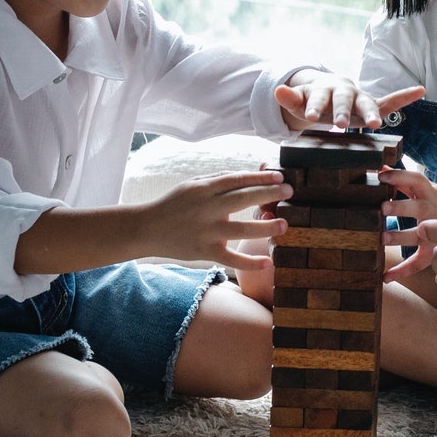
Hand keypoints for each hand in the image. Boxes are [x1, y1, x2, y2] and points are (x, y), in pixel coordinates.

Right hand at [138, 170, 290, 272]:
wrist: (145, 229)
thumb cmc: (174, 203)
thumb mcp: (193, 184)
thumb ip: (221, 178)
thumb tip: (252, 173)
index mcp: (203, 189)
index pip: (236, 180)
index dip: (260, 178)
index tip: (280, 177)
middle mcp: (206, 209)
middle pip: (242, 199)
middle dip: (268, 194)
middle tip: (290, 191)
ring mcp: (206, 232)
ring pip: (241, 229)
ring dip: (265, 227)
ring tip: (284, 224)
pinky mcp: (205, 252)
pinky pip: (231, 259)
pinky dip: (249, 263)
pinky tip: (268, 261)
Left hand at [276, 70, 423, 129]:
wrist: (329, 93)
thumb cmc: (313, 101)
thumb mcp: (299, 102)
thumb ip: (290, 98)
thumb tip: (278, 90)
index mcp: (325, 91)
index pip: (319, 99)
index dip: (316, 108)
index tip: (313, 118)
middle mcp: (345, 92)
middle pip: (344, 101)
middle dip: (343, 112)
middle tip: (341, 125)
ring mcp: (360, 98)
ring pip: (367, 104)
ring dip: (372, 113)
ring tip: (375, 124)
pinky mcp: (372, 105)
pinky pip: (390, 101)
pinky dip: (404, 96)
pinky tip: (418, 91)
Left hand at [378, 169, 436, 282]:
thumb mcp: (429, 189)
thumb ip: (405, 181)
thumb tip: (381, 168)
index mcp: (431, 194)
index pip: (416, 180)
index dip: (399, 176)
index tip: (381, 176)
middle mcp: (433, 212)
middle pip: (418, 208)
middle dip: (400, 207)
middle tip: (382, 208)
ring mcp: (434, 233)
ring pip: (418, 236)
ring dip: (399, 237)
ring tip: (381, 239)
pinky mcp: (435, 251)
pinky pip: (419, 263)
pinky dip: (402, 271)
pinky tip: (385, 277)